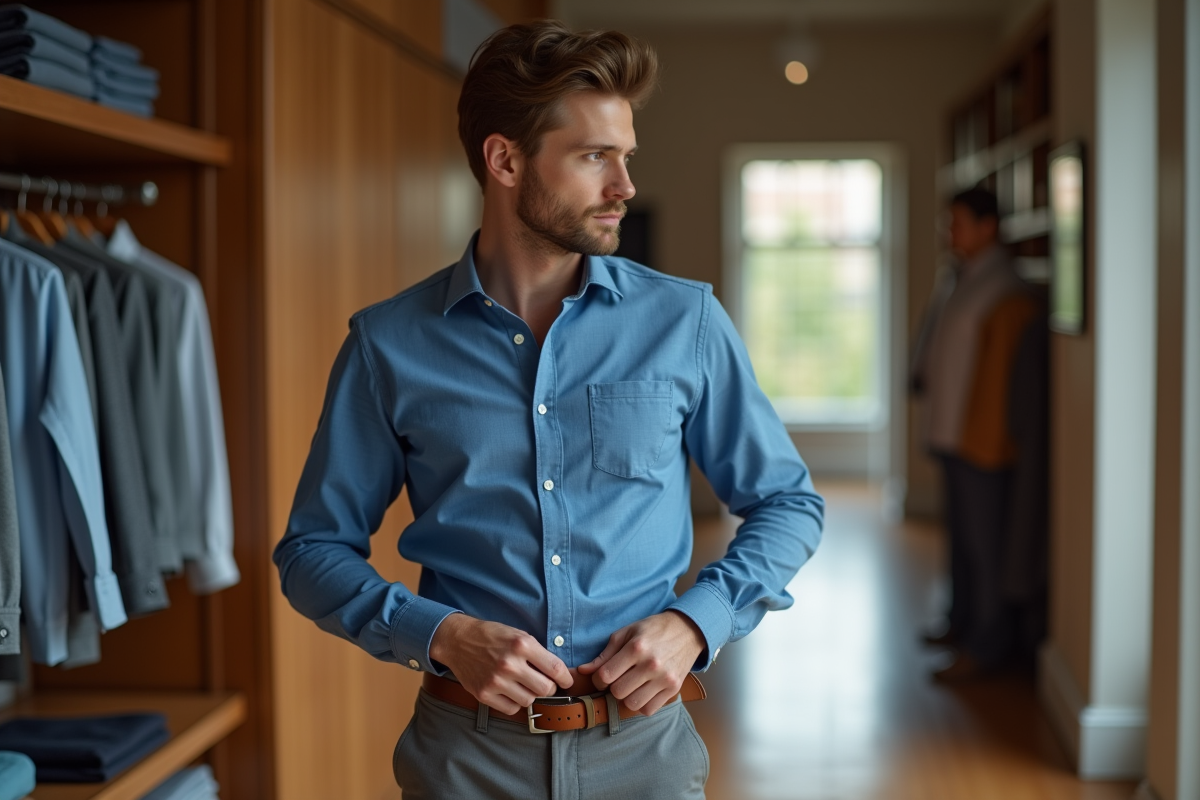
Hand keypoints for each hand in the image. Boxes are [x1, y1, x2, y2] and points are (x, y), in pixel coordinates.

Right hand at [429, 614, 572, 714]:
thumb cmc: (492, 636)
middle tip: (543, 683)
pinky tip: (510, 691)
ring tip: (522, 684)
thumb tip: (558, 673)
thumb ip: (537, 652)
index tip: (566, 681)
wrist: (458, 641)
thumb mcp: (518, 635)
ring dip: (530, 694)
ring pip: (529, 700)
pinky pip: (511, 709)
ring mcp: (496, 681)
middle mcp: (510, 663)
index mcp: (522, 645)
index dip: (565, 678)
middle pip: (545, 689)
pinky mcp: (484, 694)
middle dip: (548, 688)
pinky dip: (514, 703)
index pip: (555, 668)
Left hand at [577, 611, 704, 716]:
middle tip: (619, 679)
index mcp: (636, 648)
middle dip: (613, 688)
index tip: (603, 676)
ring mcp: (664, 678)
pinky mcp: (674, 688)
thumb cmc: (653, 630)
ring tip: (631, 686)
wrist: (687, 630)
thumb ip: (604, 654)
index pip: (605, 676)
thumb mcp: (626, 633)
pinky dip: (642, 705)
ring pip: (632, 704)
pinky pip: (649, 710)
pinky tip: (643, 692)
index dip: (598, 679)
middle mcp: (651, 664)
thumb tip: (583, 671)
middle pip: (618, 692)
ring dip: (627, 698)